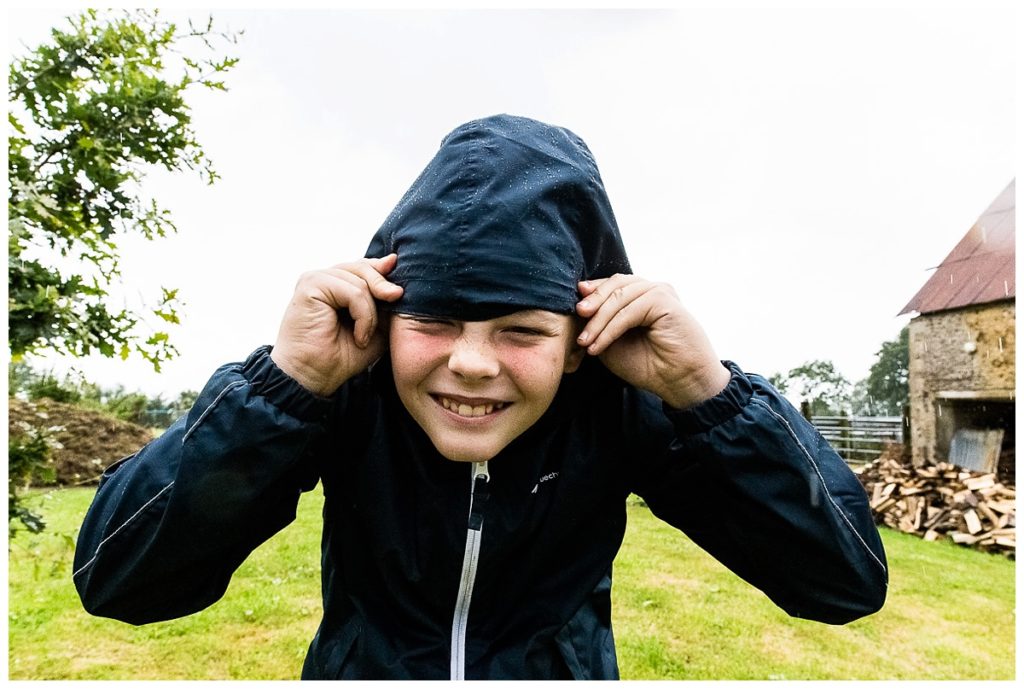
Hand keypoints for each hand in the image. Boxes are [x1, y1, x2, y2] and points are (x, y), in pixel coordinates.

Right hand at [271, 254, 402, 395]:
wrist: (313, 377)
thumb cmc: (340, 356)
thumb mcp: (375, 327)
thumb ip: (385, 304)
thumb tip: (395, 277)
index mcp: (336, 284)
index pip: (365, 267)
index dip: (383, 273)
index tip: (400, 289)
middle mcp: (324, 278)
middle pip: (364, 267)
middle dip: (383, 287)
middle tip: (395, 302)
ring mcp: (316, 279)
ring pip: (361, 283)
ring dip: (371, 314)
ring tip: (364, 338)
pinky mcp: (311, 285)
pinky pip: (353, 293)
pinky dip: (363, 316)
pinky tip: (358, 337)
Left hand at [575, 275, 729, 408]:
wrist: (679, 382)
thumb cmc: (648, 365)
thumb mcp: (612, 342)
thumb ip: (599, 324)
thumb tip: (579, 306)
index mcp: (641, 296)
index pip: (613, 284)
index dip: (593, 291)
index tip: (574, 307)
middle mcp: (651, 290)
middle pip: (615, 284)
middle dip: (593, 301)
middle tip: (576, 317)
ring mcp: (660, 293)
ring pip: (620, 297)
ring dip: (599, 320)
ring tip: (585, 341)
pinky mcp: (665, 301)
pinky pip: (630, 311)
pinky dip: (611, 328)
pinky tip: (599, 344)